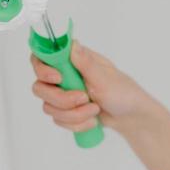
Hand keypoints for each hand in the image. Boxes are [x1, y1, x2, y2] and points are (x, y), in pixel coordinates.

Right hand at [29, 42, 155, 134]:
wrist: (130, 118)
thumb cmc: (123, 93)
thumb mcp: (105, 78)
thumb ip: (86, 63)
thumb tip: (72, 44)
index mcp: (72, 60)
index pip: (42, 57)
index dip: (43, 70)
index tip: (57, 79)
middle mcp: (63, 75)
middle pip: (40, 87)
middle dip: (61, 99)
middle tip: (84, 98)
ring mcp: (62, 94)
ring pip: (49, 107)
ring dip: (73, 114)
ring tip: (95, 110)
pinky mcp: (65, 111)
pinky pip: (58, 120)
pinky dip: (76, 124)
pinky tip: (92, 121)